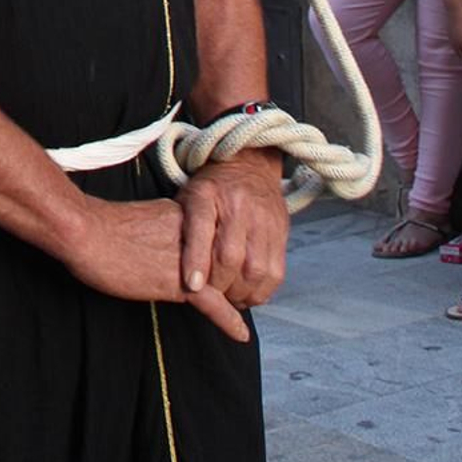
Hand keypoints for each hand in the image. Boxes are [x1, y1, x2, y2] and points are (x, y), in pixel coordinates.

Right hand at [60, 194, 250, 341]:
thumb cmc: (100, 227)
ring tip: (247, 310)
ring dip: (237, 299)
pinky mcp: (180, 282)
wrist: (85, 232)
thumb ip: (161, 233)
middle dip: (236, 280)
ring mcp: (189, 259)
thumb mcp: (140, 224)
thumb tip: (163, 248)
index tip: (233, 271)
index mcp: (184, 217)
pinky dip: (229, 320)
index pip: (216, 241)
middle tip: (248, 296)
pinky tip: (240, 334)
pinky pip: (214, 304)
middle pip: (225, 262)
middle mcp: (193, 236)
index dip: (226, 259)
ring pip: (225, 283)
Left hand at [178, 153, 287, 315]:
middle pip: (231, 256)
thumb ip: (183, 227)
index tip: (192, 286)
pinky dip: (262, 290)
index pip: (201, 226)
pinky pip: (276, 271)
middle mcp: (238, 203)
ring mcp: (264, 217)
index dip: (196, 259)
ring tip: (230, 296)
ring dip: (241, 292)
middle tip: (211, 295)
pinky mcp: (281, 231)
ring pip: (256, 268)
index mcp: (207, 192)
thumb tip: (180, 270)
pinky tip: (249, 291)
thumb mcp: (188, 197)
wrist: (249, 165)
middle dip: (219, 284)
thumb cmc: (212, 188)